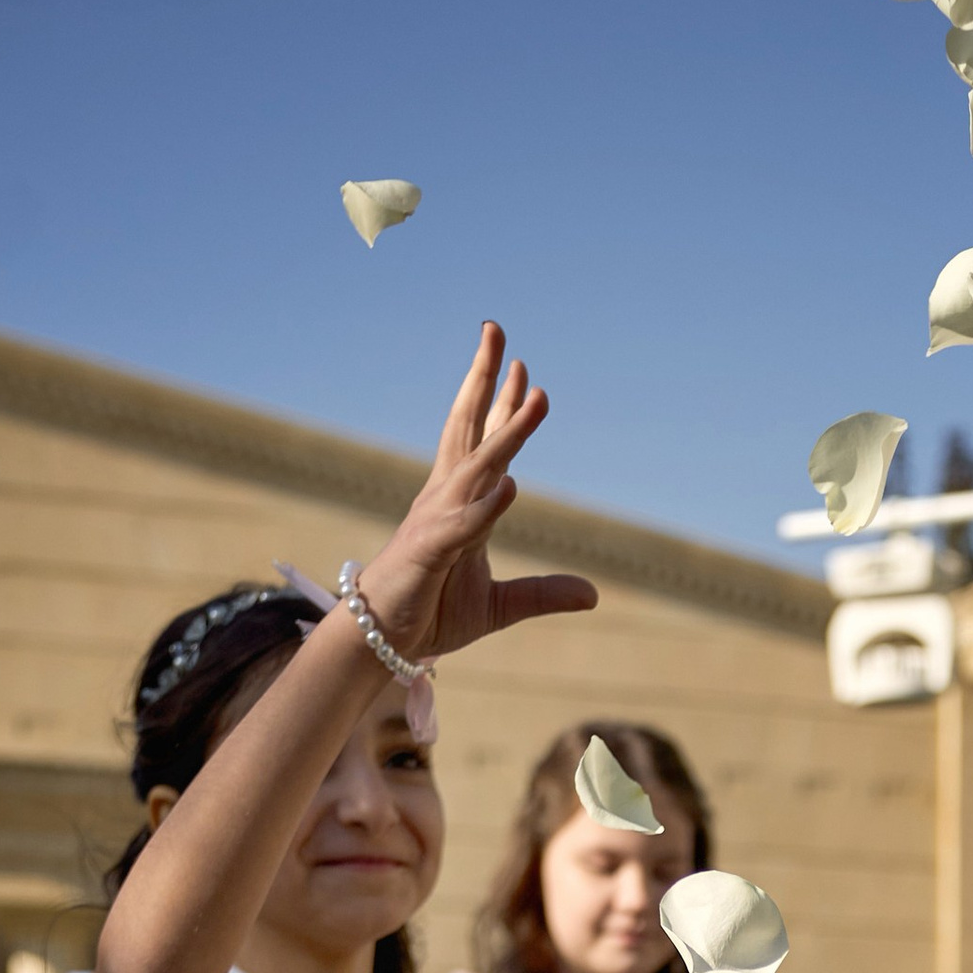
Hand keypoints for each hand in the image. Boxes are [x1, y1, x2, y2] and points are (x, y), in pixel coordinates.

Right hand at [358, 324, 599, 662]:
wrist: (380, 641)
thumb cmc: (428, 612)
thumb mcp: (498, 605)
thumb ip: (542, 594)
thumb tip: (593, 595)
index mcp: (458, 502)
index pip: (481, 440)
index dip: (500, 403)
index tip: (521, 365)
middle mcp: (444, 498)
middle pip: (466, 427)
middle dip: (483, 380)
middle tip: (497, 331)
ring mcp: (436, 521)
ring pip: (476, 468)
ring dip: (508, 434)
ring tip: (536, 398)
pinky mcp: (429, 553)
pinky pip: (463, 526)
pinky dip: (487, 508)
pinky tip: (511, 486)